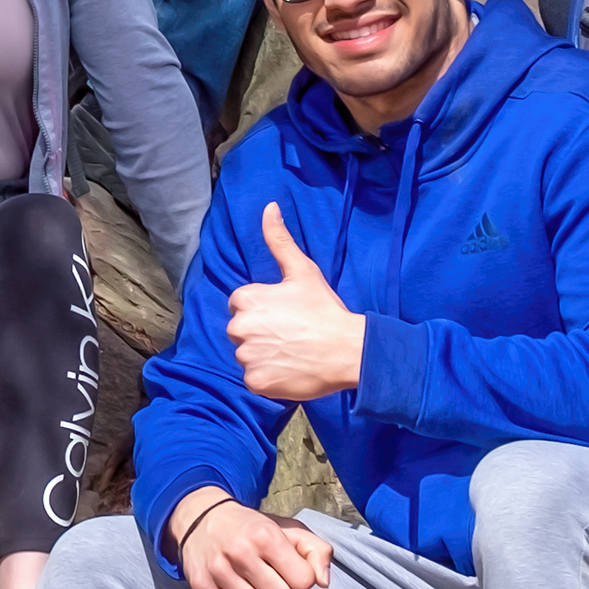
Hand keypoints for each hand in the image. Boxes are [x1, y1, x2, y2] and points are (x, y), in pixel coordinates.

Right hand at [172, 489, 336, 588]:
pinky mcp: (201, 585)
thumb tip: (323, 582)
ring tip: (251, 583)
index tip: (286, 567)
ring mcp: (218, 569)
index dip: (300, 577)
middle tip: (267, 575)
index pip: (304, 581)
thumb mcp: (291, 529)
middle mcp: (241, 551)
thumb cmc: (254, 528)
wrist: (201, 517)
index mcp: (266, 535)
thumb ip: (318, 551)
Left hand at [226, 203, 365, 400]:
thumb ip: (279, 239)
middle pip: (239, 330)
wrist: (348, 351)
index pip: (241, 304)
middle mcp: (240, 327)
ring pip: (246, 355)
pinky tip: (289, 369)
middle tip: (290, 334)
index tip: (285, 314)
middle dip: (258, 332)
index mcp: (246, 299)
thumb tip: (269, 207)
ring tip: (292, 351)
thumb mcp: (302, 271)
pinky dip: (267, 377)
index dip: (263, 309)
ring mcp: (247, 356)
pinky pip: (253, 379)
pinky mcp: (256, 382)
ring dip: (262, 355)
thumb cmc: (325, 309)